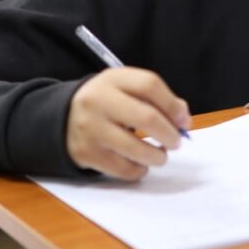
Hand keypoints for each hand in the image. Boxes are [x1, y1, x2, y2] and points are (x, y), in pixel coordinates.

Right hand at [66, 68, 190, 179]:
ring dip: (158, 156)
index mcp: (113, 79)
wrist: (63, 117)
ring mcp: (90, 128)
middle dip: (169, 133)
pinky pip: (122, 168)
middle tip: (177, 141)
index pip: (150, 85)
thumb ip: (157, 98)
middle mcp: (98, 101)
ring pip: (135, 148)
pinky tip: (140, 163)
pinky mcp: (86, 153)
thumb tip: (183, 120)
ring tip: (161, 154)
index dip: (173, 105)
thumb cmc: (108, 101)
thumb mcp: (127, 88)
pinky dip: (139, 170)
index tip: (184, 121)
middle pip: (146, 117)